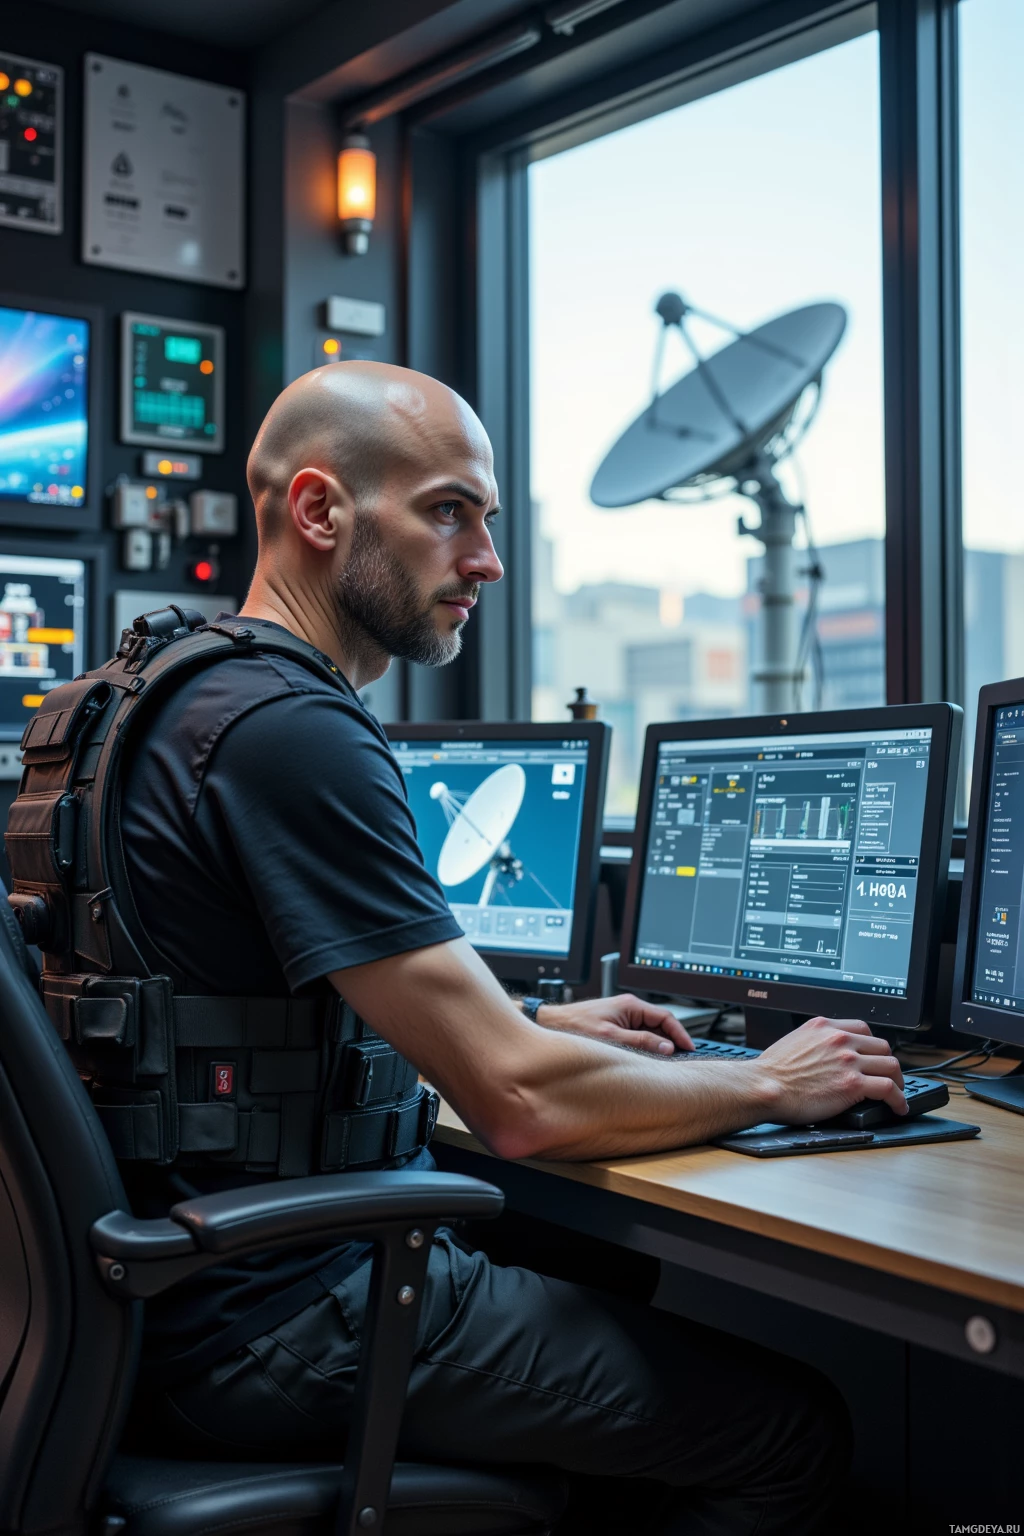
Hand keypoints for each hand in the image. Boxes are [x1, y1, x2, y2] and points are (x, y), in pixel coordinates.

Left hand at [535, 993, 694, 1055]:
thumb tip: (666, 1047)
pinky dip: (646, 1048)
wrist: (551, 1024)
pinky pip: (638, 1036)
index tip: (690, 1048)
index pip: (666, 1018)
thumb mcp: (611, 1037)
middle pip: (660, 1026)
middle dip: (672, 1042)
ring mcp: (622, 1017)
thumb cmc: (574, 1026)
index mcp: (630, 1005)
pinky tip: (646, 1061)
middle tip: (682, 1059)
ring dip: (658, 1046)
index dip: (681, 1034)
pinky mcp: (616, 1026)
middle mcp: (628, 1009)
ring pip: (649, 1033)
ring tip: (666, 1063)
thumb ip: (640, 1042)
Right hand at [755, 1016, 906, 1122]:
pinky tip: (898, 1107)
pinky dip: (899, 1099)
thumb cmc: (771, 1072)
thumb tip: (824, 1056)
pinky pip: (889, 1088)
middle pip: (881, 1046)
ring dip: (898, 1081)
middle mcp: (839, 1039)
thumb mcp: (793, 1042)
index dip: (872, 1045)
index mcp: (823, 1026)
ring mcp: (848, 1060)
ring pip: (891, 1065)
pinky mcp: (853, 1084)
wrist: (764, 1087)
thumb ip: (814, 1043)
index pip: (862, 1029)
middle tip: (888, 1077)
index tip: (874, 1056)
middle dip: (887, 1063)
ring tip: (898, 1093)